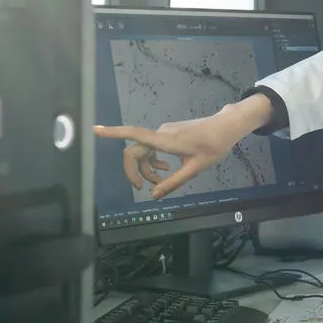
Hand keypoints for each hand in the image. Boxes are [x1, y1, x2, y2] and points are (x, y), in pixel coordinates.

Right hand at [94, 94, 272, 198]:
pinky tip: (166, 168)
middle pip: (135, 151)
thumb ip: (173, 182)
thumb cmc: (213, 146)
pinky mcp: (169, 132)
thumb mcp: (194, 169)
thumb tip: (153, 195)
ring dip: (147, 168)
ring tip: (162, 179)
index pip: (134, 135)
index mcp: (165, 140)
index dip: (113, 133)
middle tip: (143, 188)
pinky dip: (154, 160)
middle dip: (136, 171)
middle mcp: (161, 133)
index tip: (95, 130)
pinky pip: (153, 147)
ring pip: (144, 151)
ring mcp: (164, 131)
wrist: (226, 127)